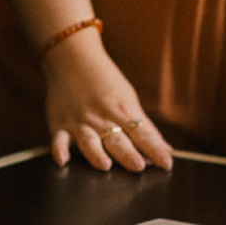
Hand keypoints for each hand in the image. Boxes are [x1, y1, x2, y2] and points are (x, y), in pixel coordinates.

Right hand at [39, 30, 172, 171]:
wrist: (73, 58)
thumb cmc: (105, 82)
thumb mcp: (128, 100)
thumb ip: (144, 128)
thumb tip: (166, 151)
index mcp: (123, 111)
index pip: (143, 133)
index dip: (155, 149)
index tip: (167, 163)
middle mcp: (103, 118)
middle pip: (118, 139)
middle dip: (128, 153)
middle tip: (139, 166)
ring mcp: (80, 122)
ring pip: (89, 141)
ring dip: (97, 153)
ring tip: (105, 165)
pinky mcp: (59, 124)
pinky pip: (58, 138)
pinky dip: (59, 149)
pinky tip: (61, 160)